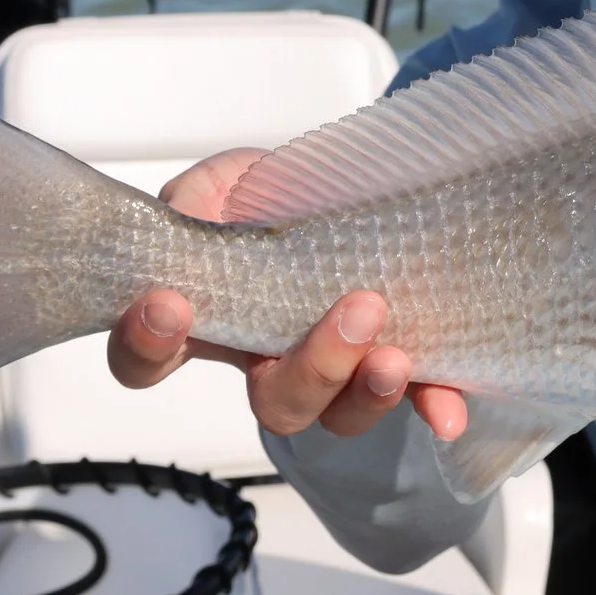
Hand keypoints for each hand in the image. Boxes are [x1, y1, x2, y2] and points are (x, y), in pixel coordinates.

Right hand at [104, 147, 467, 440]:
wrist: (354, 184)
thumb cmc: (276, 194)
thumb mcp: (228, 182)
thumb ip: (196, 198)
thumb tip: (192, 215)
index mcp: (212, 317)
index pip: (148, 358)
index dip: (148, 347)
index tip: (172, 306)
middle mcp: (268, 356)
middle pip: (273, 402)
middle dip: (311, 367)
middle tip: (352, 311)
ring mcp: (332, 366)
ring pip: (336, 413)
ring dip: (365, 390)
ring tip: (393, 356)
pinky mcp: (390, 360)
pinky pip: (414, 397)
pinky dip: (432, 403)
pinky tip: (447, 412)